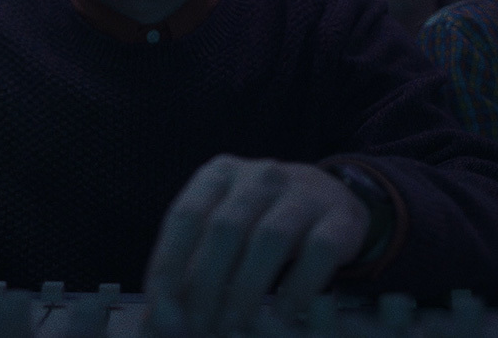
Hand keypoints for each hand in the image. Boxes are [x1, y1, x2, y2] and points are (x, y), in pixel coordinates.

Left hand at [143, 155, 368, 334]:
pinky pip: (317, 252)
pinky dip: (297, 288)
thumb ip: (188, 269)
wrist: (330, 201)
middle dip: (205, 286)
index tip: (162, 309)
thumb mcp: (220, 232)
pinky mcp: (340, 218)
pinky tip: (284, 315)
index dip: (169, 263)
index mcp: (220, 174)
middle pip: (225, 229)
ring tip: (232, 327)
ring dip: (245, 291)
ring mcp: (304, 193)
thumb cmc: (258, 222)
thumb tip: (157, 323)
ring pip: (269, 239)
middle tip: (197, 329)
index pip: (185, 214)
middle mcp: (261, 175)